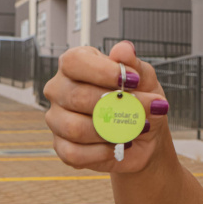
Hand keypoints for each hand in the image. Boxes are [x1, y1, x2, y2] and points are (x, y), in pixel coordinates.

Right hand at [44, 41, 168, 173]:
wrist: (144, 134)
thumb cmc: (139, 98)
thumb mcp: (144, 79)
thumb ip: (134, 66)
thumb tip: (124, 50)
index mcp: (76, 65)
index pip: (74, 62)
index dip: (102, 72)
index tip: (133, 81)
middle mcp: (60, 89)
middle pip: (77, 97)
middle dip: (116, 106)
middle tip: (145, 111)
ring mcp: (57, 118)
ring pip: (75, 128)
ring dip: (111, 131)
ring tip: (134, 130)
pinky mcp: (62, 146)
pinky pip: (74, 152)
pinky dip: (102, 152)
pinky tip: (118, 145)